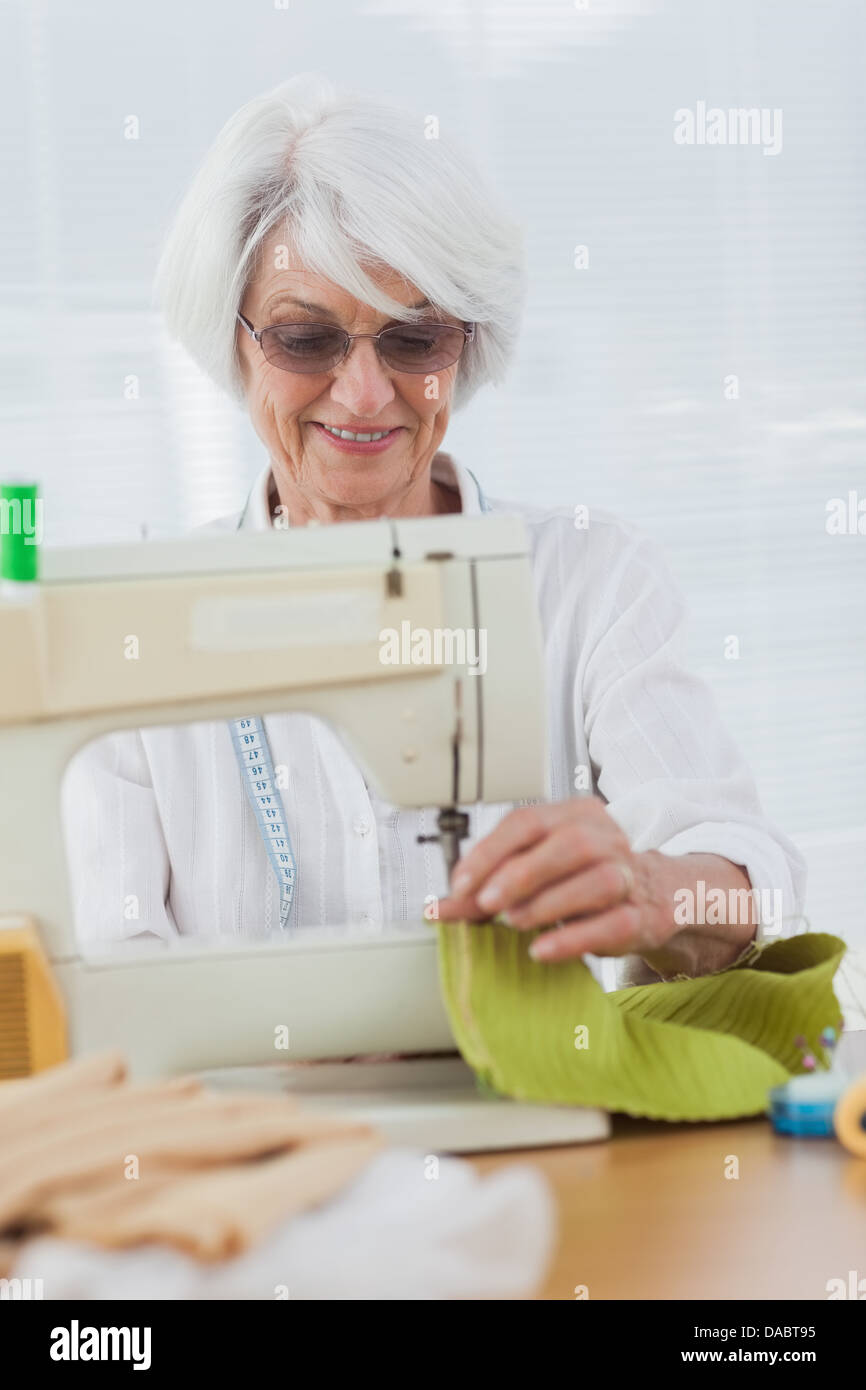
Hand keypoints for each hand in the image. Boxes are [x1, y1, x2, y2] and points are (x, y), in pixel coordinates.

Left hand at [437, 797, 668, 963]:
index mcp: (576, 815)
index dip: (490, 851)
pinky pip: (612, 924)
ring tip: (516, 922)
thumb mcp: (534, 873)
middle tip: (486, 904)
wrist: (651, 896)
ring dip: (548, 903)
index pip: (528, 822)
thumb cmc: (581, 879)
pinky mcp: (639, 916)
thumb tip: (436, 906)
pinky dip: (572, 938)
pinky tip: (542, 950)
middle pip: (568, 844)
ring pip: (597, 881)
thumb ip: (487, 887)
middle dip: (520, 874)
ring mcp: (629, 876)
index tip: (460, 883)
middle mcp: (607, 838)